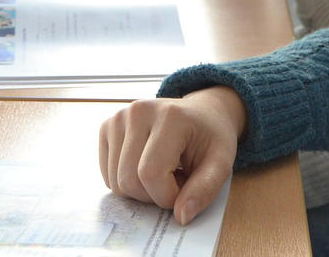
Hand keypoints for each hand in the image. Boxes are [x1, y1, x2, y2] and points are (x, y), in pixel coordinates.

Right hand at [99, 86, 247, 224]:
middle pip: (128, 180)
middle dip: (153, 195)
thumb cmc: (210, 138)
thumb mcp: (221, 164)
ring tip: (163, 172)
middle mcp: (138, 111)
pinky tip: (145, 167)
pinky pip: (107, 175)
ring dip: (141, 190)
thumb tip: (180, 216)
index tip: (185, 189)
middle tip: (176, 180)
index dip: (167, 196)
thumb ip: (204, 190)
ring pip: (115, 182)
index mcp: (169, 116)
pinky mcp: (107, 127)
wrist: (200, 114)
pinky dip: (127, 182)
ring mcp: (119, 117)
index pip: (150, 173)